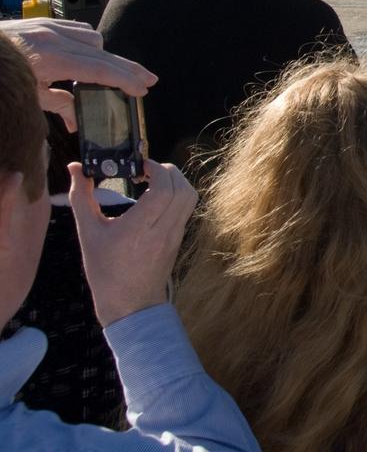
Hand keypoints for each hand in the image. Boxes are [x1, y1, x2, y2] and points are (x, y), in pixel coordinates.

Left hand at [1, 19, 155, 130]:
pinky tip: (86, 56)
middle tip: (148, 81)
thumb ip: (55, 103)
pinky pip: (76, 29)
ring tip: (109, 74)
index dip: (124, 79)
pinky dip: (86, 43)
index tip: (143, 88)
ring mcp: (47, 26)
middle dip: (126, 68)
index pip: (98, 68)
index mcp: (49, 58)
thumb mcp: (23, 97)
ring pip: (92, 38)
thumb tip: (76, 120)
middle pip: (102, 53)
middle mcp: (53, 37)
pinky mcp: (42, 22)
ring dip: (103, 55)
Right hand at [69, 159, 196, 327]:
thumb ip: (81, 198)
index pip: (163, 189)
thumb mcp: (88, 234)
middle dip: (167, 170)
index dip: (156, 169)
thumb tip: (74, 168)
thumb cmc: (105, 271)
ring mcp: (175, 234)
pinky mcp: (179, 238)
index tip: (139, 165)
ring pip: (189, 197)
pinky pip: (186, 209)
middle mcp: (163, 230)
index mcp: (140, 228)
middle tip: (147, 169)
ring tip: (153, 180)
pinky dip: (177, 194)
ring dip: (176, 181)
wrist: (130, 304)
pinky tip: (157, 197)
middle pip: (182, 189)